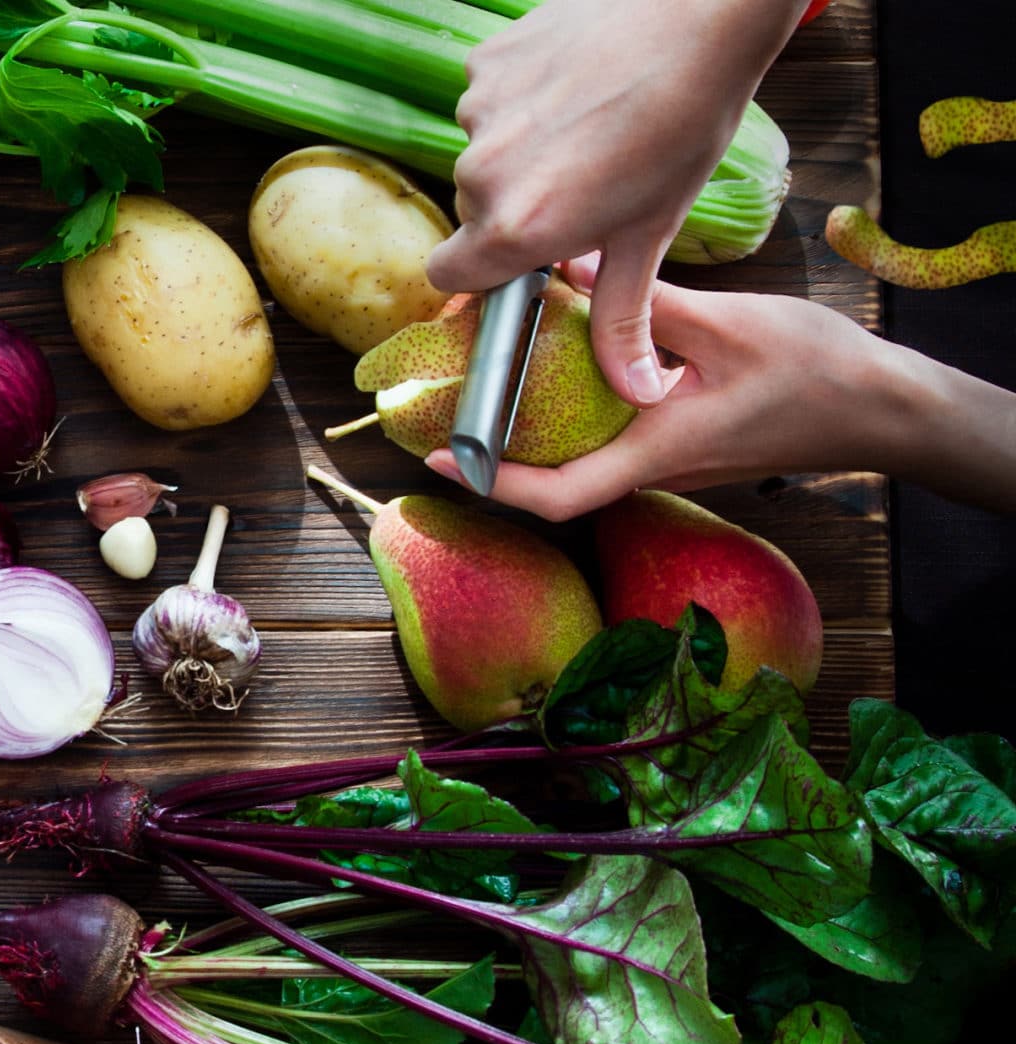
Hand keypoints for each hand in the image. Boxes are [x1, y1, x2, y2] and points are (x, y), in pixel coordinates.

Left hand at [424, 257, 903, 518]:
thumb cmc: (815, 371)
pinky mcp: (674, 445)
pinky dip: (570, 410)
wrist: (878, 407)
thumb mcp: (725, 323)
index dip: (491, 483)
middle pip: (552, 478)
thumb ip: (644, 303)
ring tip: (484, 376)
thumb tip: (570, 269)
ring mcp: (662, 462)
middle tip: (445, 400)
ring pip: (577, 457)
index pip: (556, 496)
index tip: (442, 458)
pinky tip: (553, 364)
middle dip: (494, 448)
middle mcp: (651, 470)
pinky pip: (605, 438)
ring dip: (530, 426)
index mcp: (656, 452)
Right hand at [428, 0, 804, 406]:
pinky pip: (488, 96)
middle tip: (578, 182)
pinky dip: (522, 96)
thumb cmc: (684, 124)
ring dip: (519, 149)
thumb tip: (635, 393)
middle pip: (471, 212)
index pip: (449, 275)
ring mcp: (479, 111)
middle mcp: (483, 174)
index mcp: (515, 229)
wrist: (703, 15)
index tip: (518, 256)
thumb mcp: (651, 234)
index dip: (481, 270)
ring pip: (482, 152)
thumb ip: (622, 319)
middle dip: (513, 205)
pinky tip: (573, 84)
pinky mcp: (487, 60)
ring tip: (584, 125)